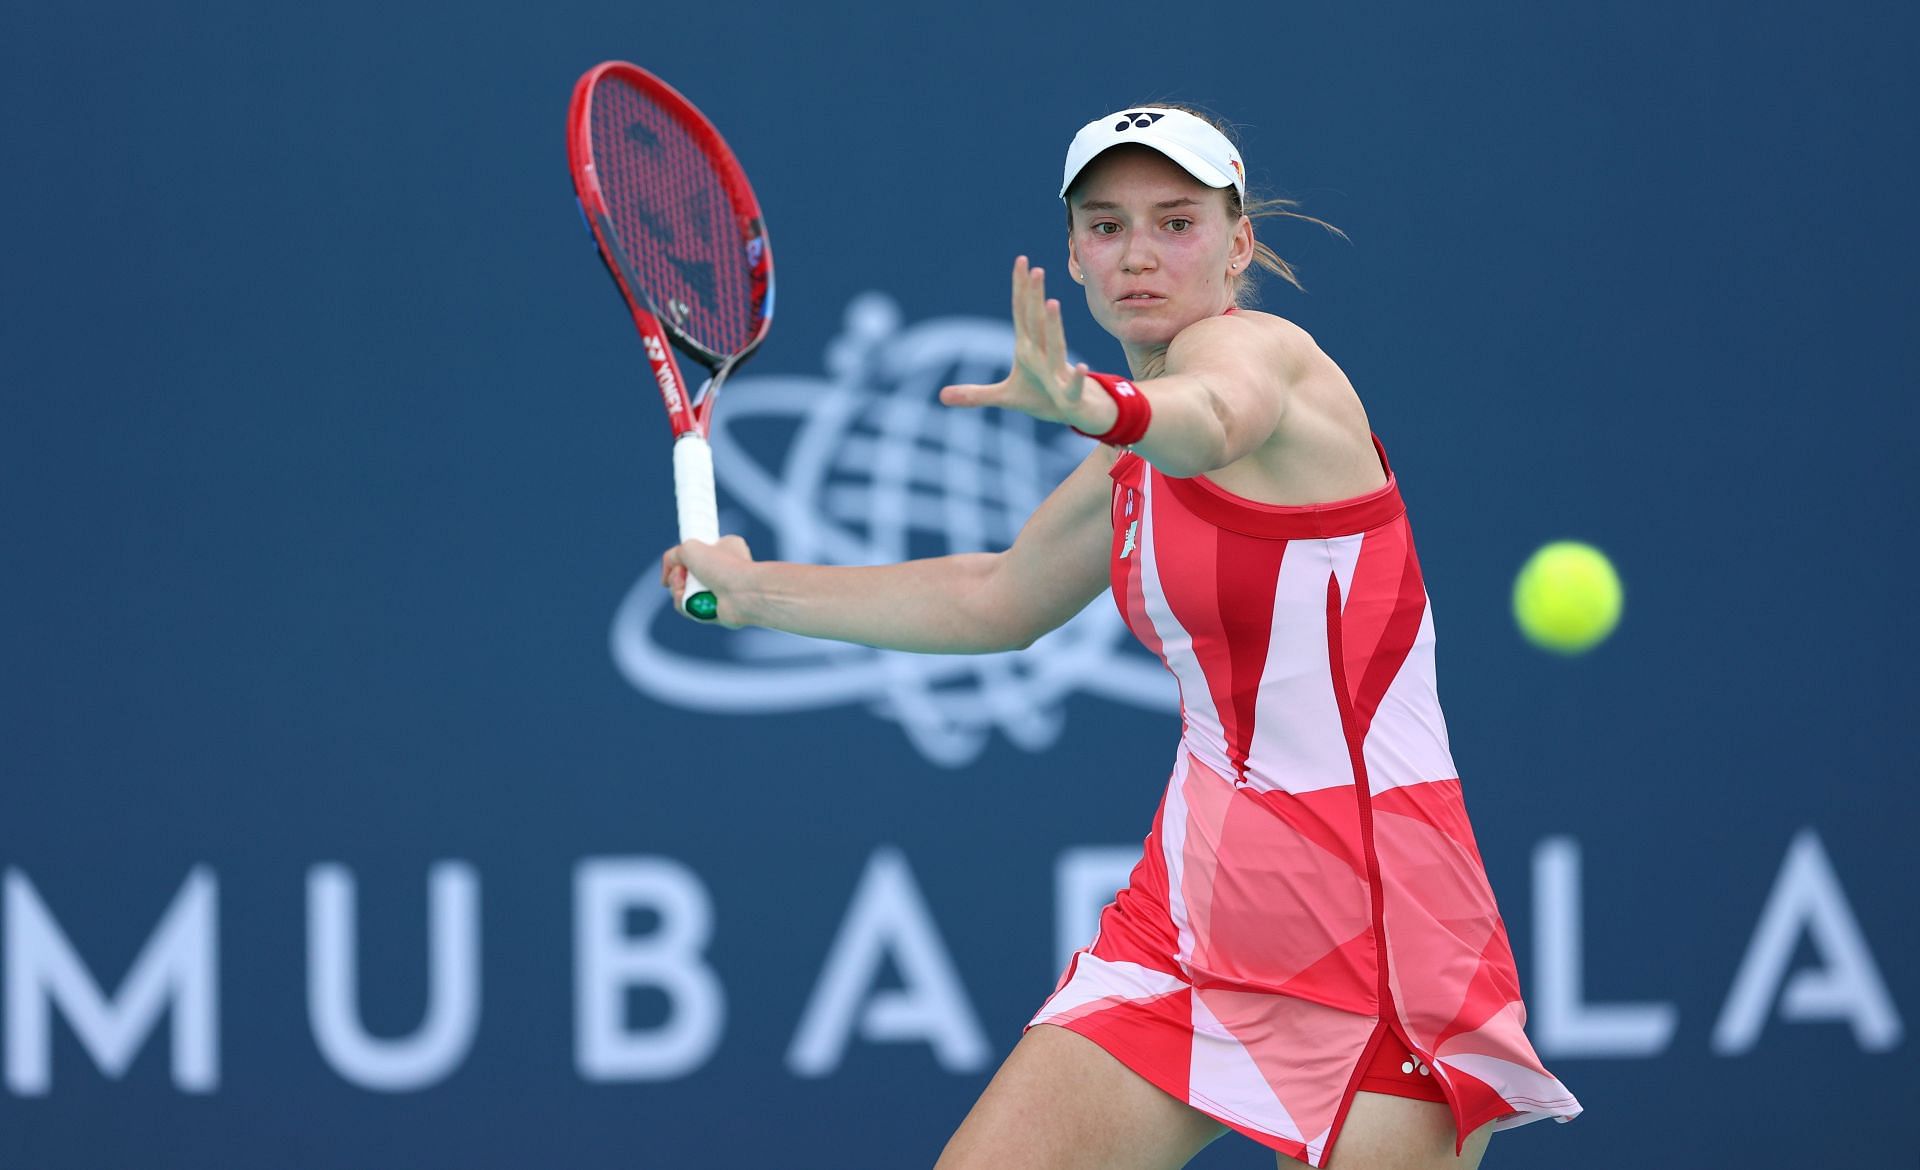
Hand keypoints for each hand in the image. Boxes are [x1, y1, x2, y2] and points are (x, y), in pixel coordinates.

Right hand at [660, 534, 754, 626]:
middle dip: (677, 577)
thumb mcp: (689, 548)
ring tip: (685, 589)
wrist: (743, 594)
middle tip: (680, 576)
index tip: (679, 562)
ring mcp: (719, 591)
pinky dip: (686, 605)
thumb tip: (667, 575)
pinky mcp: (715, 610)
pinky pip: (690, 608)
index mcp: (724, 549)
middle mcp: (723, 570)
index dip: (683, 559)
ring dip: (678, 591)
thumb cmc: (723, 566)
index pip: (697, 553)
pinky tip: (691, 601)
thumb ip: (672, 556)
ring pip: (685, 593)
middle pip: (686, 575)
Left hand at [939, 256, 1117, 433]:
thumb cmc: (1041, 397)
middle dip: (1035, 296)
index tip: (1021, 260)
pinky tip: (1083, 368)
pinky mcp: (1068, 395)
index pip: (1022, 314)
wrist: (1074, 412)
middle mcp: (1043, 355)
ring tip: (1051, 302)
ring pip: (1056, 346)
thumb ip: (974, 394)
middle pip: (1036, 322)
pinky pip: (1073, 386)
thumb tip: (940, 396)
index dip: (1020, 288)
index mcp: (1028, 349)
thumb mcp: (1003, 397)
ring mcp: (1057, 373)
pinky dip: (1077, 378)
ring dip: (1053, 325)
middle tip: (1035, 269)